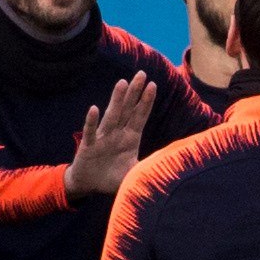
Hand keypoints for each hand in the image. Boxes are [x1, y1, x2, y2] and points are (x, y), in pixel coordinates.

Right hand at [63, 72, 156, 198]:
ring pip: (111, 116)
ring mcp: (103, 138)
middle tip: (142, 73)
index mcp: (130, 138)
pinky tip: (94, 109)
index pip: (140, 116)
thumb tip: (170, 165)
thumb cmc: (112, 177)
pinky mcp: (88, 146)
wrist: (88, 185)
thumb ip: (149, 167)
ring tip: (122, 83)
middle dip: (134, 92)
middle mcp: (117, 134)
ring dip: (116, 100)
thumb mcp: (134, 173)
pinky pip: (91, 132)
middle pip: (127, 110)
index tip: (153, 85)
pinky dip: (92, 122)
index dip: (146, 102)